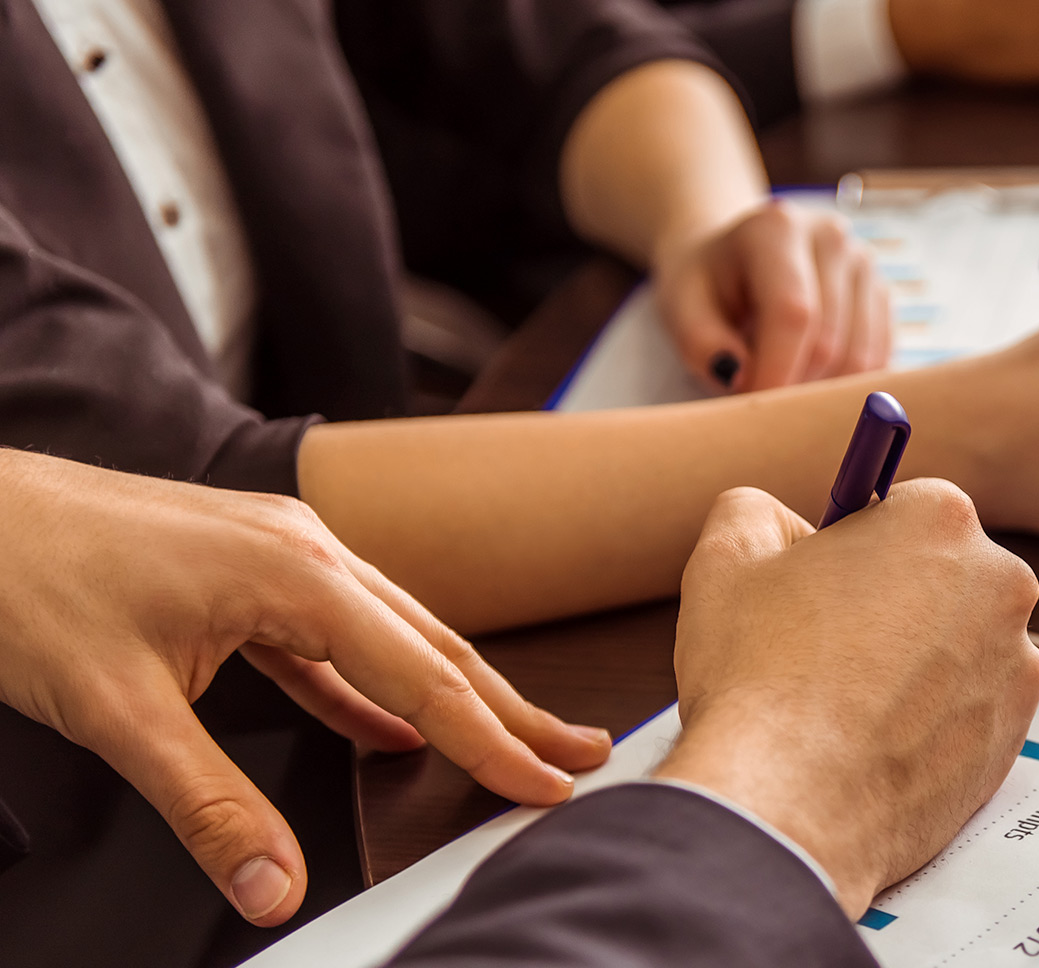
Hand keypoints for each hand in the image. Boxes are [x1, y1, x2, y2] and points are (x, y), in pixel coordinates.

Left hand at [0, 452, 611, 925]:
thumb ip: (207, 804)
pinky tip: (391, 725)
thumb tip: (273, 887)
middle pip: (433, 644)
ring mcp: (277, 553)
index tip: (551, 783)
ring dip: (455, 692)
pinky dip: (374, 684)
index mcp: (294, 571)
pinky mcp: (245, 569)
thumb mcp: (118, 709)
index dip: (492, 739)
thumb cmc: (24, 578)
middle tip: (583, 755)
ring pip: (393, 634)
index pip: (420, 676)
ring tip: (515, 738)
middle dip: (511, 707)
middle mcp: (305, 550)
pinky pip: (333, 636)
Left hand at [651, 200, 891, 392]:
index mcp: (777, 229)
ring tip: (782, 382)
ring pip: (861, 357)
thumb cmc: (707, 283)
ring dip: (821, 390)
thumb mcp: (680, 306)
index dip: (778, 371)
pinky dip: (846, 384)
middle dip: (794, 386)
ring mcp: (864, 264)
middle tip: (760, 401)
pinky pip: (879, 360)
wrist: (738, 255)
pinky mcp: (882, 293)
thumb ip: (701, 342)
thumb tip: (743, 378)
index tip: (756, 410)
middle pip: (829, 341)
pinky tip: (811, 377)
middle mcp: (831, 237)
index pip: (793, 312)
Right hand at [653, 481, 1038, 914]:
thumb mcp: (727, 557)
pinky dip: (934, 720)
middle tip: (830, 646)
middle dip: (894, 601)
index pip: (902, 509)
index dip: (856, 546)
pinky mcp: (1016, 733)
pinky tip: (877, 740)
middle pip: (941, 575)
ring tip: (848, 702)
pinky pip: (971, 708)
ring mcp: (1016, 662)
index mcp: (939, 518)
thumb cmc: (759, 678)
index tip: (832, 579)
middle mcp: (1000, 581)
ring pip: (959, 645)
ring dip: (916, 662)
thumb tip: (779, 520)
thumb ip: (757, 510)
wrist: (790, 804)